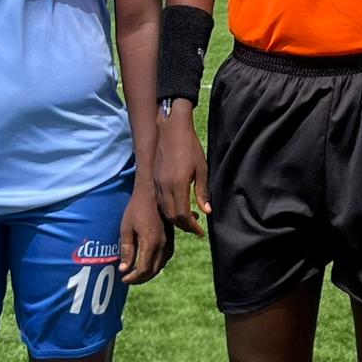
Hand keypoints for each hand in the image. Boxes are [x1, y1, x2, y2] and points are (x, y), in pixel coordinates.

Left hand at [120, 180, 171, 284]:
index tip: (123, 279)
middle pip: (153, 270)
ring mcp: (169, 241)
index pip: (143, 270)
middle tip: (128, 279)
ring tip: (137, 274)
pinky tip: (150, 263)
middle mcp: (162, 245)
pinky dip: (158, 264)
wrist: (152, 192)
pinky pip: (166, 257)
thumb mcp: (126, 229)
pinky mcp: (171, 238)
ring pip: (161, 265)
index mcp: (150, 243)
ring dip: (149, 273)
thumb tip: (124, 269)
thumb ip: (127, 250)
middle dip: (140, 278)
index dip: (133, 278)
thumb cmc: (136, 209)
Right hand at [154, 107, 206, 235]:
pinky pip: (159, 202)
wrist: (171, 130)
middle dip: (183, 226)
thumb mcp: (202, 169)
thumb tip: (207, 211)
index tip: (200, 231)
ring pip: (164, 210)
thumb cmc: (190, 147)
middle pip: (171, 216)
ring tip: (188, 220)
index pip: (183, 215)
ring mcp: (157, 184)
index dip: (192, 226)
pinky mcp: (154, 180)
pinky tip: (177, 208)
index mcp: (178, 185)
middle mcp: (165, 187)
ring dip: (175, 219)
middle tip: (195, 228)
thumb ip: (202, 191)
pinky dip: (168, 210)